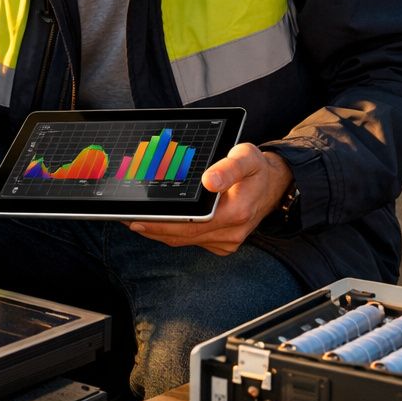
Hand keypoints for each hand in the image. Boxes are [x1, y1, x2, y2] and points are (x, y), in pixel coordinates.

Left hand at [125, 143, 290, 255]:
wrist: (275, 185)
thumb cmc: (256, 169)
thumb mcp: (247, 157)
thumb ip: (229, 168)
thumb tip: (210, 180)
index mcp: (237, 212)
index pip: (191, 223)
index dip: (162, 223)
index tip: (137, 217)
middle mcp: (232, 232)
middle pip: (183, 235)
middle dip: (153, 228)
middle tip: (126, 218)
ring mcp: (227, 241)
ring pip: (185, 240)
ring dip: (159, 232)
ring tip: (134, 220)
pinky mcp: (223, 243)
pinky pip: (192, 241)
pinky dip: (173, 233)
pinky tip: (156, 223)